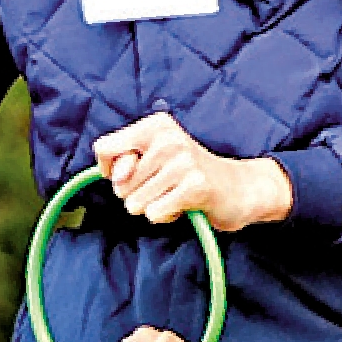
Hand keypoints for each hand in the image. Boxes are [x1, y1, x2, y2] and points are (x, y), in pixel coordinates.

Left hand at [89, 113, 294, 237]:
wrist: (238, 187)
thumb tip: (116, 176)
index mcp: (155, 125)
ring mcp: (183, 162)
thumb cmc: (185, 174)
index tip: (132, 172)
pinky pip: (154, 213)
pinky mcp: (195, 186)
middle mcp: (169, 138)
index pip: (103, 148)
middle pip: (118, 184)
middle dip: (137, 193)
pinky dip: (165, 216)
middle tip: (166, 184)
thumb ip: (122, 163)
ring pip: (134, 202)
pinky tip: (184, 204)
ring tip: (175, 193)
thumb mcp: (150, 161)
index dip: (110, 170)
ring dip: (152, 206)